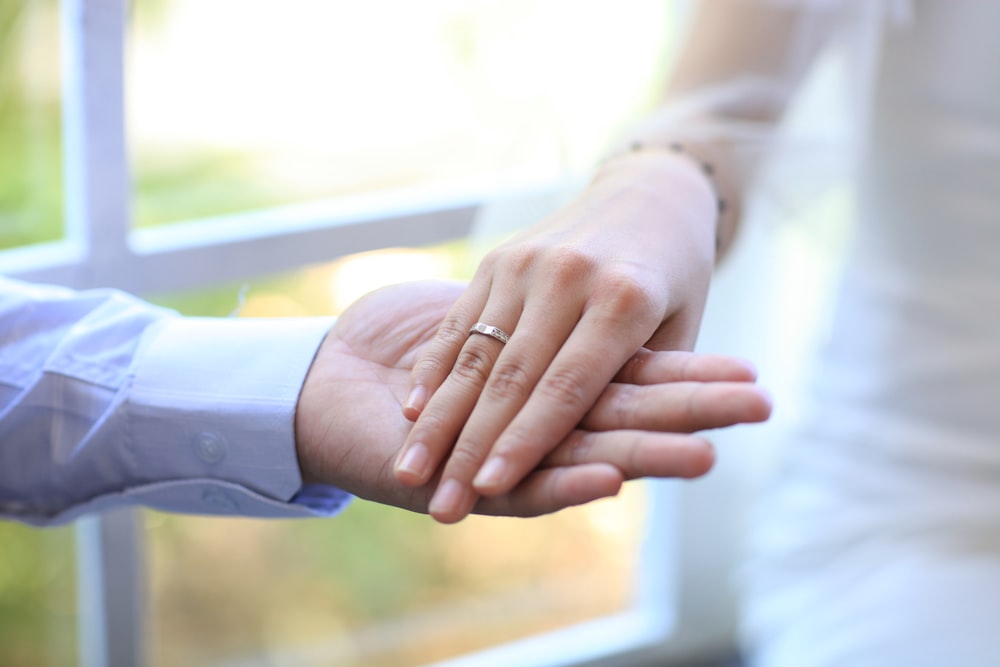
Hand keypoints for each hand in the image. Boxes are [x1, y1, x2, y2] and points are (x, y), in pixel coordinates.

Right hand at [396, 151, 723, 521]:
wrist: (648, 192)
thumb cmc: (677, 279)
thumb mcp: (682, 330)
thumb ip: (650, 387)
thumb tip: (619, 461)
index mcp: (626, 301)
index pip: (567, 390)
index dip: (524, 443)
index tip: (488, 490)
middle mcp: (571, 278)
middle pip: (512, 378)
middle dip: (470, 447)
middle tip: (439, 501)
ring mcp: (528, 264)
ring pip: (475, 355)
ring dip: (438, 419)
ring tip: (408, 469)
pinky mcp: (498, 258)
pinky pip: (460, 323)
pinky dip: (434, 370)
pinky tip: (412, 413)